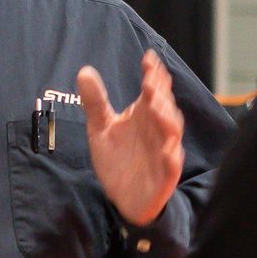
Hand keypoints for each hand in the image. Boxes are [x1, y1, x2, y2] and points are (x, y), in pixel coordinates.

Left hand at [78, 50, 183, 227]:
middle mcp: (157, 130)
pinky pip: (172, 166)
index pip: (152, 90)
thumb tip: (84, 70)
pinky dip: (172, 157)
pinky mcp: (165, 176)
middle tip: (151, 81)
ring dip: (167, 119)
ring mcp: (164, 152)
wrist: (123, 198)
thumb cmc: (117, 160)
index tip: (148, 59)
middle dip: (160, 94)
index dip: (153, 74)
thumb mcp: (100, 129)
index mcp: (144, 116)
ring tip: (156, 107)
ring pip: (172, 133)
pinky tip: (168, 150)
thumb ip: (95, 102)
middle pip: (164, 107)